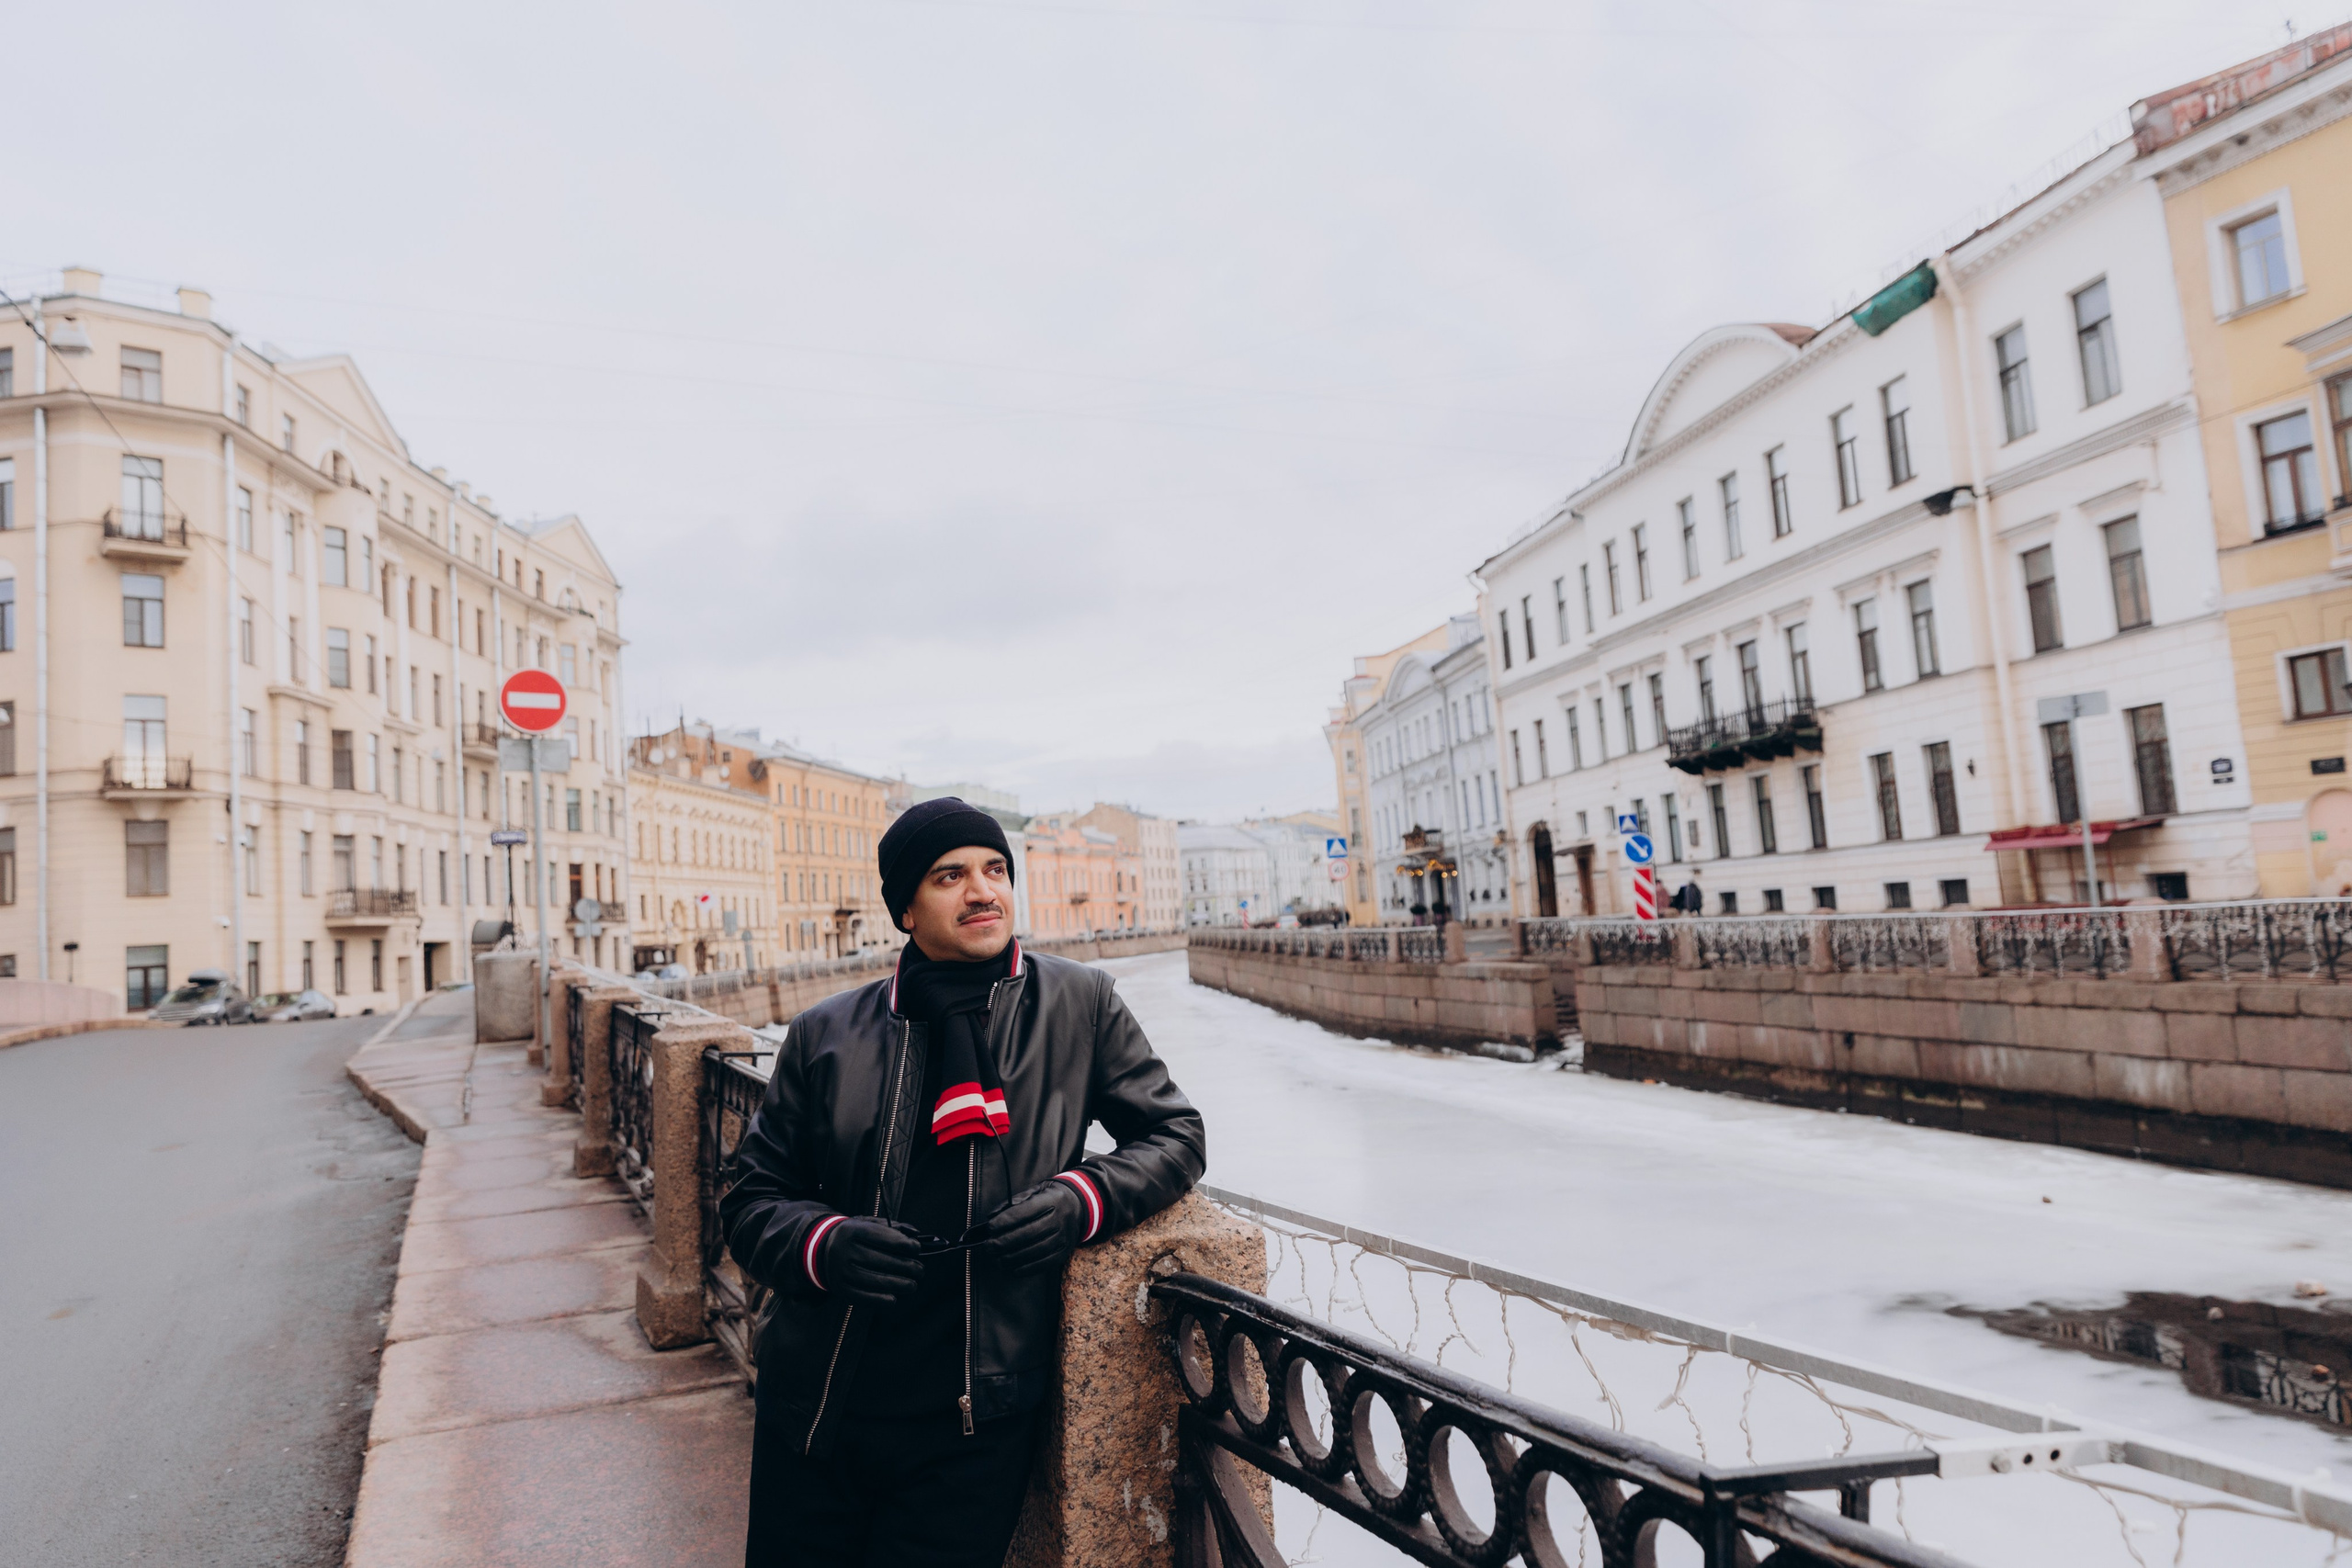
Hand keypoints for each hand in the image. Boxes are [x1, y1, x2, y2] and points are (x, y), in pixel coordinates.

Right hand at [821, 1218, 923, 1306]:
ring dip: (897, 1285)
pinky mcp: (839, 1288)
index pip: (882, 1237)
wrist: (821, 1250)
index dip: (903, 1244)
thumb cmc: (854, 1236)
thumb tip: (915, 1233)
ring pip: (873, 1281)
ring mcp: (840, 1271)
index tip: (917, 1248)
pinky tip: (894, 1299)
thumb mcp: (868, 1224)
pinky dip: (879, 1299)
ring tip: (912, 1285)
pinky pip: (862, 1296)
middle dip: (905, 1266)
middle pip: (880, 1261)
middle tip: (920, 1270)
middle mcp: (843, 1250)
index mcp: (852, 1230)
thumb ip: (892, 1226)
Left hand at [973, 1179, 1088, 1274]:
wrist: (1080, 1206)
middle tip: (989, 1246)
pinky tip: (1013, 1269)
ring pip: (1035, 1251)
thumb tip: (993, 1215)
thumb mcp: (1036, 1190)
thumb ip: (1014, 1201)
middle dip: (1004, 1242)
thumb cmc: (1051, 1198)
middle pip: (1028, 1234)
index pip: (1024, 1212)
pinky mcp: (1064, 1251)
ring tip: (997, 1259)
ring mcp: (1064, 1237)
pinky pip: (1044, 1263)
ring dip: (1013, 1258)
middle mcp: (1060, 1219)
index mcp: (1051, 1201)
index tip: (990, 1227)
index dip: (1004, 1221)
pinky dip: (1027, 1268)